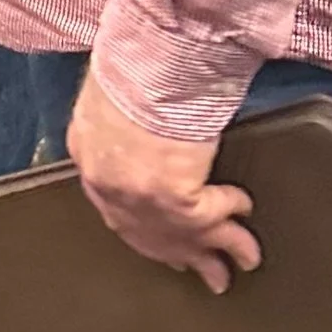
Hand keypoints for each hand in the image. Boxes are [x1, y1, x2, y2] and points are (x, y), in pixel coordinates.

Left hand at [67, 71, 260, 292]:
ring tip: (243, 262)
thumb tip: (140, 119)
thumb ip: (120, 115)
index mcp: (87, 150)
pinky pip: (211, 217)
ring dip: (215, 253)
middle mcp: (108, 183)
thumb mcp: (109, 91)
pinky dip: (230, 217)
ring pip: (184, 236)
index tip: (161, 241)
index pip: (113, 202)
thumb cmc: (130, 61)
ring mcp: (140, 197)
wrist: (146, 59)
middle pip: (148, 232)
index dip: (142, 227)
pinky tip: (244, 210)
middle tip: (205, 271)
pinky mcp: (175, 200)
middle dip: (180, 253)